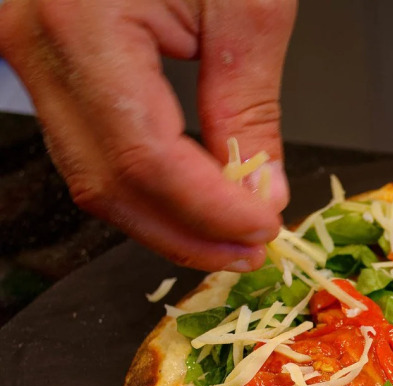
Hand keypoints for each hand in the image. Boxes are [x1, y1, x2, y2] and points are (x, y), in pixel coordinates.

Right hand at [0, 0, 296, 270]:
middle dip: (187, 234)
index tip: (265, 229)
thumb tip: (260, 191)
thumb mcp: (244, 3)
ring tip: (234, 236)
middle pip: (106, 182)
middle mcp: (31, 42)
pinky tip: (196, 199)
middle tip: (253, 251)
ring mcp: (24, 51)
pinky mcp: (42, 58)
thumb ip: (249, 106)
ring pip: (90, 176)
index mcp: (80, 20)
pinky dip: (147, 184)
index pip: (143, 156)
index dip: (208, 211)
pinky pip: (89, 144)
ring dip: (168, 220)